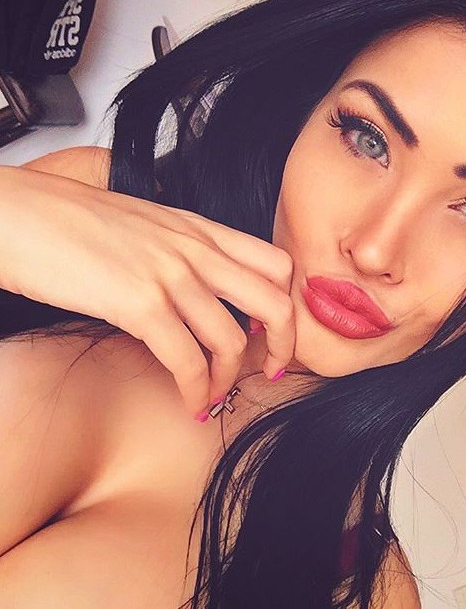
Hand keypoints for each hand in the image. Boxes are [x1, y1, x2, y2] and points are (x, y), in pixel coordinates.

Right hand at [0, 162, 295, 416]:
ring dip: (229, 380)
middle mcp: (196, 249)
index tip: (272, 331)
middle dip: (285, 345)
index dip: (287, 303)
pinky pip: (188, 361)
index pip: (276, 264)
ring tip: (213, 396)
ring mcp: (170, 275)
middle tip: (272, 371)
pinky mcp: (139, 304)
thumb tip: (206, 293)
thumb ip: (185, 251)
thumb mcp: (148, 225)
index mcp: (201, 228)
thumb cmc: (73, 223)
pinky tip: (190, 403)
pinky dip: (197, 390)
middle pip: (275, 302)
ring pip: (233, 340)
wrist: (17, 215)